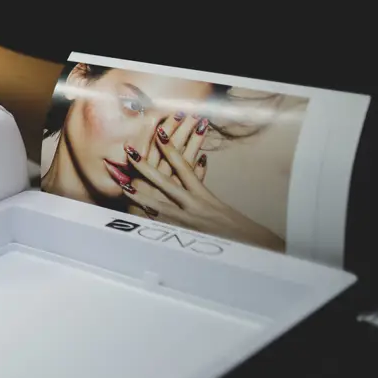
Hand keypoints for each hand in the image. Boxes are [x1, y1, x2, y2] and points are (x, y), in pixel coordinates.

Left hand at [119, 126, 282, 251]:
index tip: (158, 131)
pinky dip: (149, 222)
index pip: (184, 166)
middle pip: (166, 181)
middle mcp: (195, 205)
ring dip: (140, 195)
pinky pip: (162, 228)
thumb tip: (199, 159)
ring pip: (160, 205)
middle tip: (129, 151)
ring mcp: (188, 221)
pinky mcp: (185, 237)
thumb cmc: (235, 224)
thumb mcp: (217, 202)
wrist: (254, 246)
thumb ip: (201, 183)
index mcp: (203, 195)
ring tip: (124, 185)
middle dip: (145, 166)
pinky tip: (134, 217)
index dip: (170, 148)